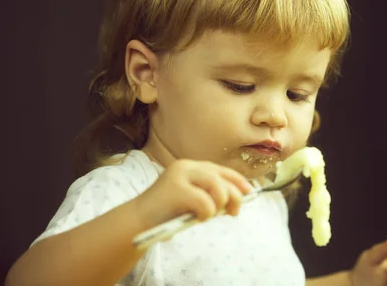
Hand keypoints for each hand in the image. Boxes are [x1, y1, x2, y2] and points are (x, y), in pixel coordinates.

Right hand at [137, 159, 252, 226]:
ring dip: (219, 205)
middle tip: (233, 213)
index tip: (249, 193)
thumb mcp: (191, 200)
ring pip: (217, 187)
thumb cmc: (166, 213)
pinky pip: (205, 202)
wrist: (138, 221)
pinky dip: (206, 214)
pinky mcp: (176, 189)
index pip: (220, 170)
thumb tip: (238, 199)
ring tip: (210, 216)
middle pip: (222, 177)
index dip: (237, 181)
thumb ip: (210, 195)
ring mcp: (180, 175)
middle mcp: (185, 166)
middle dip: (234, 196)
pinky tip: (197, 218)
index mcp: (189, 166)